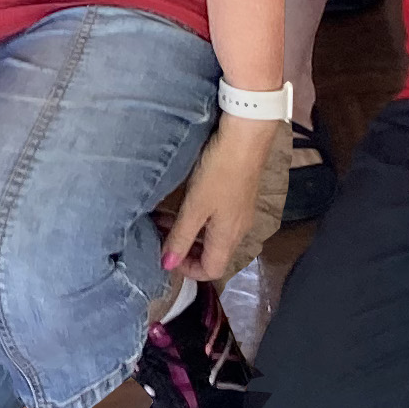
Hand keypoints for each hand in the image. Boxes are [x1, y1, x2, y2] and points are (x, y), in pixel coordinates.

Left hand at [159, 111, 285, 285]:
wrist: (247, 137)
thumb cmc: (220, 171)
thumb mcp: (194, 206)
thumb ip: (180, 237)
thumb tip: (167, 265)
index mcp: (228, 238)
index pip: (211, 271)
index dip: (187, 270)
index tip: (166, 255)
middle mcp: (238, 230)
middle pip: (213, 255)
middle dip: (185, 250)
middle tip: (161, 234)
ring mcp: (241, 212)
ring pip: (214, 236)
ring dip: (191, 233)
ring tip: (167, 217)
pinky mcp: (241, 196)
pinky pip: (219, 220)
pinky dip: (200, 219)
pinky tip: (188, 202)